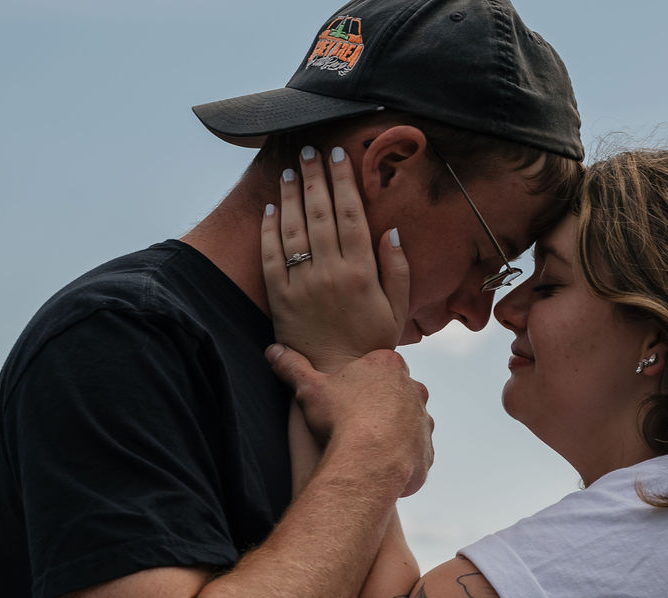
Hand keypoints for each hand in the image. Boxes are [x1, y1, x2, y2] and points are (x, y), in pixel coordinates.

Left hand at [261, 146, 409, 372]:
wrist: (337, 377)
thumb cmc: (371, 342)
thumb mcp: (398, 309)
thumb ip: (397, 268)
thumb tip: (392, 230)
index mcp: (362, 272)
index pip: (350, 214)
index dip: (343, 180)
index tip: (338, 154)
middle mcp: (330, 273)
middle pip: (320, 212)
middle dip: (315, 176)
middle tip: (309, 149)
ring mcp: (301, 284)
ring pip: (294, 227)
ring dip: (291, 194)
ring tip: (290, 170)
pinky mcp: (279, 296)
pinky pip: (271, 254)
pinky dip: (270, 227)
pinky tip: (271, 206)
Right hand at [267, 344, 433, 497]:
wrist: (368, 461)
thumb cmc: (340, 419)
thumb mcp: (309, 388)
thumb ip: (292, 366)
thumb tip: (273, 350)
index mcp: (389, 365)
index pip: (378, 365)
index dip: (360, 380)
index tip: (345, 395)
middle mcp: (414, 390)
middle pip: (396, 392)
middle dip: (379, 403)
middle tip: (354, 419)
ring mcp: (424, 421)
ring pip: (408, 422)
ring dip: (392, 430)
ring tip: (365, 445)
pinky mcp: (427, 451)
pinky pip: (414, 452)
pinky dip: (399, 458)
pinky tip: (378, 465)